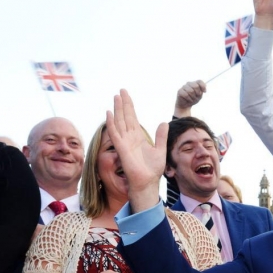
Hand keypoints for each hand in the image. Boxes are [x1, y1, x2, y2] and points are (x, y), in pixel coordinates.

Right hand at [106, 89, 168, 210]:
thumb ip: (161, 136)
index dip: (130, 106)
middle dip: (123, 104)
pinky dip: (112, 124)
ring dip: (117, 110)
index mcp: (138, 137)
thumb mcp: (160, 150)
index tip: (126, 95)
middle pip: (125, 117)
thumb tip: (163, 122)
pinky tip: (109, 113)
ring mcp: (124, 142)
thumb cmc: (152, 170)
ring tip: (116, 97)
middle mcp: (130, 138)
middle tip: (121, 90)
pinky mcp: (122, 149)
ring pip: (120, 122)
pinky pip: (115, 134)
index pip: (133, 118)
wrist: (148, 182)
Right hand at [174, 80, 206, 117]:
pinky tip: (188, 100)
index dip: (203, 86)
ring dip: (193, 97)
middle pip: (196, 86)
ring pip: (191, 91)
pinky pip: (186, 95)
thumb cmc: (193, 99)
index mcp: (194, 83)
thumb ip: (201, 91)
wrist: (186, 105)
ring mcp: (184, 86)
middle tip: (196, 97)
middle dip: (197, 93)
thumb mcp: (199, 96)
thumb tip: (204, 90)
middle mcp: (189, 83)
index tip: (204, 92)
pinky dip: (188, 99)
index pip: (200, 81)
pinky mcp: (179, 91)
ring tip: (192, 99)